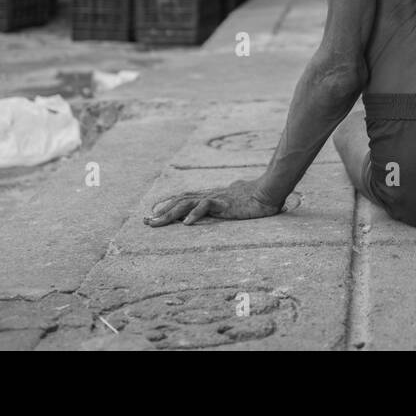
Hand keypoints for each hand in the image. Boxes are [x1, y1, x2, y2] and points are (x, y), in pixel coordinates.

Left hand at [144, 179, 280, 226]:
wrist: (268, 191)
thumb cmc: (255, 197)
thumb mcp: (235, 201)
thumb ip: (228, 202)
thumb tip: (228, 201)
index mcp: (210, 197)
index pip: (183, 200)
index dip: (168, 206)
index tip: (153, 216)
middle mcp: (209, 195)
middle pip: (179, 201)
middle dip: (161, 212)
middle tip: (146, 222)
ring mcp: (215, 197)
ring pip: (186, 202)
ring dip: (169, 213)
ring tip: (156, 222)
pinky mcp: (224, 202)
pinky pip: (206, 206)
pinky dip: (194, 214)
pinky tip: (186, 224)